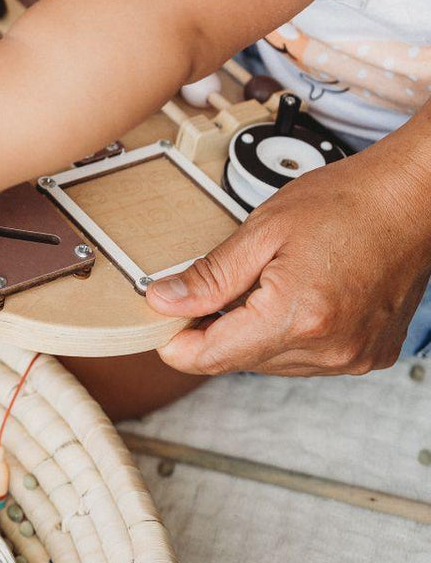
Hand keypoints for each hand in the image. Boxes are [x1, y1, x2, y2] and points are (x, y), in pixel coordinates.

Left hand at [146, 135, 430, 374]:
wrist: (410, 200)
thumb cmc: (345, 202)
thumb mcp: (263, 229)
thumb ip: (211, 275)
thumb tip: (163, 300)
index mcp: (297, 317)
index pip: (214, 356)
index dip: (177, 344)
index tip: (157, 324)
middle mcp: (328, 350)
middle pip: (241, 361)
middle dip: (214, 330)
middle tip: (204, 288)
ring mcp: (352, 357)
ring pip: (273, 362)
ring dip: (253, 333)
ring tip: (261, 282)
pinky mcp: (368, 356)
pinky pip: (308, 358)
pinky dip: (289, 334)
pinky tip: (295, 296)